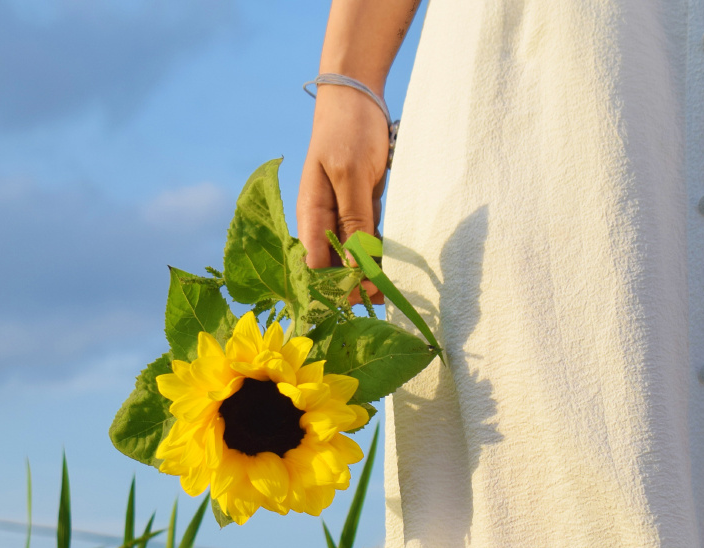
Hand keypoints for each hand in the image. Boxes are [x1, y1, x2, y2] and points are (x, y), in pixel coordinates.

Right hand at [297, 84, 387, 305]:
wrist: (356, 96)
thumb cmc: (348, 131)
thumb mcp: (351, 175)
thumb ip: (352, 220)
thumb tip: (353, 264)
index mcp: (310, 215)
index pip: (315, 265)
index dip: (335, 285)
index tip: (364, 295)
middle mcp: (322, 220)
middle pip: (334, 264)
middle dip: (356, 283)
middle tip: (385, 295)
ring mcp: (341, 214)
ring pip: (353, 254)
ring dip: (370, 270)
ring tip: (392, 286)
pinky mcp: (359, 206)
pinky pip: (367, 238)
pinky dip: (379, 251)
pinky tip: (393, 263)